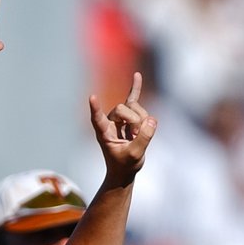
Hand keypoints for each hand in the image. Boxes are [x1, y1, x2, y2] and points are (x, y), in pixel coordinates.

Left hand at [89, 72, 155, 186]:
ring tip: (137, 135)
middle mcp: (110, 122)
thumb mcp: (135, 155)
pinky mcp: (130, 117)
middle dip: (135, 121)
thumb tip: (152, 120)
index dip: (96, 109)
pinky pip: (133, 99)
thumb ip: (143, 138)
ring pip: (135, 108)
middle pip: (123, 109)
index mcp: (103, 133)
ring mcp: (120, 118)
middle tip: (136, 137)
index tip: (92, 97)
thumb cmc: (125, 164)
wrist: (125, 169)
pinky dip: (136, 88)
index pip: (97, 119)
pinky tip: (137, 75)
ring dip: (142, 120)